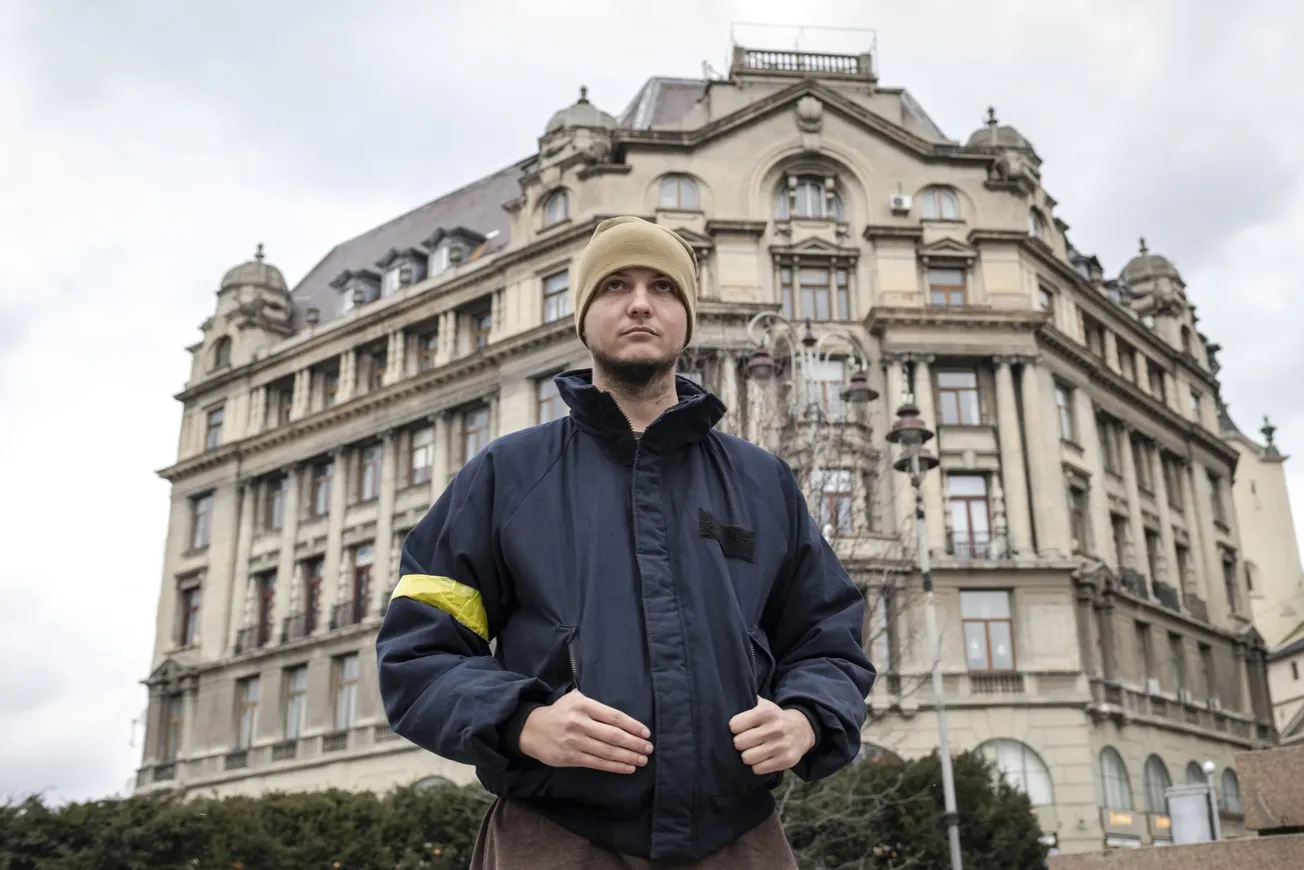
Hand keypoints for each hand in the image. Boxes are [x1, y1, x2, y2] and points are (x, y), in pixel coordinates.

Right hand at [518, 690, 652, 774]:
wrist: (530, 729)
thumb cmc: (559, 713)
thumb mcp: (574, 700)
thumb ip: (596, 706)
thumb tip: (622, 718)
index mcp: (584, 705)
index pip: (614, 717)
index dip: (633, 726)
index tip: (646, 733)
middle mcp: (580, 723)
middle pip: (614, 735)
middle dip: (634, 744)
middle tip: (648, 749)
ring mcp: (574, 741)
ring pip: (607, 751)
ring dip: (628, 757)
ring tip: (642, 760)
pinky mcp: (570, 757)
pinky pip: (597, 763)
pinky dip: (614, 767)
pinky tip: (627, 768)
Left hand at [729, 697, 815, 775]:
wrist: (802, 730)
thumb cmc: (774, 718)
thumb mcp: (764, 704)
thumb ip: (747, 701)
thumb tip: (729, 700)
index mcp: (766, 712)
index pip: (734, 725)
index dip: (734, 728)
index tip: (739, 728)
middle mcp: (774, 728)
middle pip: (739, 743)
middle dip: (739, 743)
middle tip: (745, 741)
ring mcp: (781, 746)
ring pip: (747, 758)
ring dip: (747, 755)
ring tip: (752, 750)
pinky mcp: (785, 760)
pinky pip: (758, 769)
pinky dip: (757, 765)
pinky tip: (761, 758)